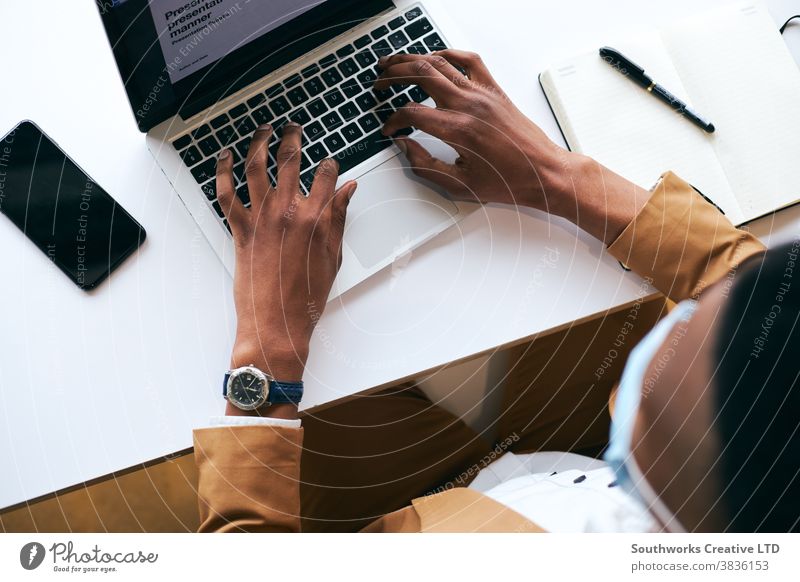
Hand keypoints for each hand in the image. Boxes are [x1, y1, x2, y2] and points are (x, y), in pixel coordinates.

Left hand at [216, 123, 356, 396]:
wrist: (276, 324)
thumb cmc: (306, 298)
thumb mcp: (333, 256)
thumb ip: (339, 218)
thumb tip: (348, 190)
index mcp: (315, 219)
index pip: (326, 176)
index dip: (330, 165)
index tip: (330, 163)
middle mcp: (287, 213)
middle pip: (290, 162)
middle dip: (292, 138)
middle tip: (293, 128)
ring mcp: (261, 220)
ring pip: (257, 168)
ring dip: (259, 143)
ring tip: (262, 130)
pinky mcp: (240, 231)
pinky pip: (226, 194)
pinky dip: (223, 172)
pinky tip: (225, 157)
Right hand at [375, 50, 647, 242]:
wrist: (545, 173)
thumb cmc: (509, 182)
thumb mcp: (460, 186)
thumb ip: (426, 166)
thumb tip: (406, 148)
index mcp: (458, 131)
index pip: (411, 113)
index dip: (393, 121)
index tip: (390, 129)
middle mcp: (469, 106)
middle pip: (420, 76)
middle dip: (394, 76)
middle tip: (379, 82)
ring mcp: (483, 95)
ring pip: (440, 64)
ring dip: (413, 60)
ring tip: (395, 64)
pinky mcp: (495, 91)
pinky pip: (469, 61)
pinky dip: (448, 55)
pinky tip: (435, 57)